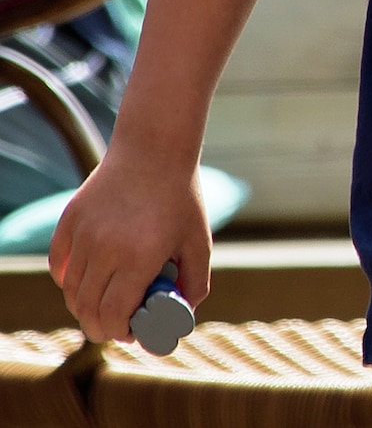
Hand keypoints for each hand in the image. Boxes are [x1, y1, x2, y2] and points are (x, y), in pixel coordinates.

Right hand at [50, 146, 211, 342]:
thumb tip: (182, 318)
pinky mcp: (68, 222)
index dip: (120, 332)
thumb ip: (194, 284)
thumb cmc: (181, 197)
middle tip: (118, 327)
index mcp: (139, 257)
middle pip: (87, 309)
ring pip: (71, 291)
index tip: (132, 333)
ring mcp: (82, 235)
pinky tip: (88, 282)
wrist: (154, 150)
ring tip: (106, 304)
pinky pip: (59, 266)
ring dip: (86, 306)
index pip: (113, 315)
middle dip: (101, 327)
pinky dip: (70, 282)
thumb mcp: (199, 242)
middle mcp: (104, 249)